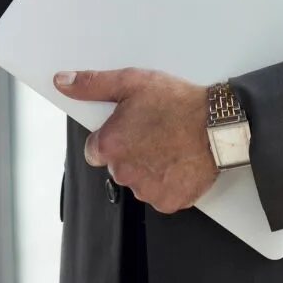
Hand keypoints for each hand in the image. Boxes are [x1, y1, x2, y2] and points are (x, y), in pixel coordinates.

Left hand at [57, 68, 216, 213]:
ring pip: (139, 181)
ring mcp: (146, 190)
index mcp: (110, 146)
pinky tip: (179, 162)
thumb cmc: (178, 103)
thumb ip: (92, 84)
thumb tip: (63, 81)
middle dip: (131, 152)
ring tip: (170, 146)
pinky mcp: (168, 202)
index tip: (129, 129)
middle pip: (117, 166)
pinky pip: (160, 195)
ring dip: (149, 168)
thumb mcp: (131, 82)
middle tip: (154, 133)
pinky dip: (168, 182)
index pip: (94, 150)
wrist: (219, 124)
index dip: (112, 137)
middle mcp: (124, 173)